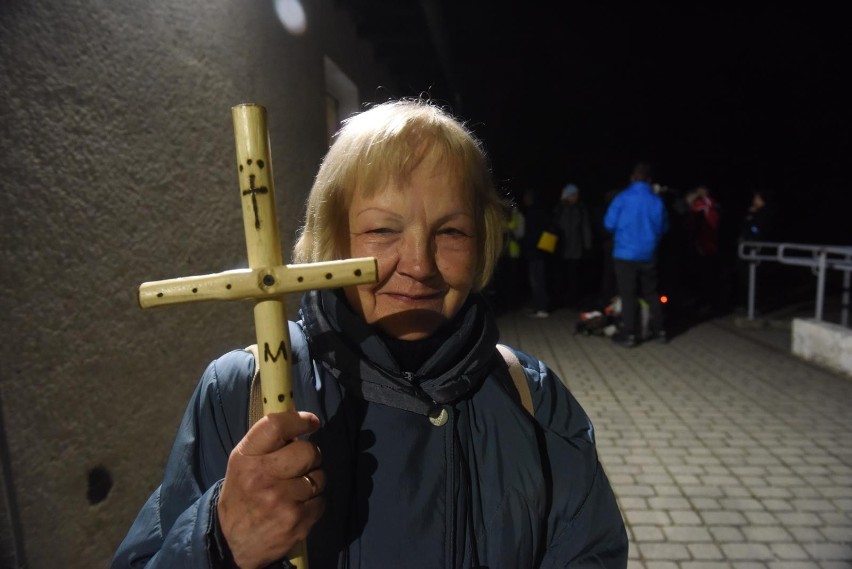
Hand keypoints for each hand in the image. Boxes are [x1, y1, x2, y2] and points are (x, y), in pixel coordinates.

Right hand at [217, 411, 324, 568]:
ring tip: (295, 489)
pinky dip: (315, 502)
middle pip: (308, 451)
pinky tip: (298, 506)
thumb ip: (267, 443)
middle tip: (301, 464)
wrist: (231, 541)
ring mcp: (281, 501)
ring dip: (313, 481)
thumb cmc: (242, 494)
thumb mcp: (242, 463)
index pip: (277, 426)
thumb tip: (301, 421)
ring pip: (319, 477)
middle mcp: (263, 478)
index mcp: (246, 458)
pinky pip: (322, 500)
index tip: (311, 422)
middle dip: (311, 455)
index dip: (299, 420)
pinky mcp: (297, 521)